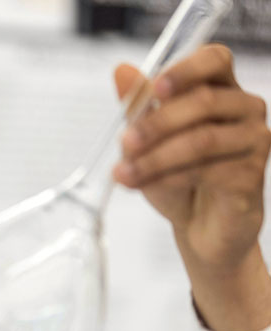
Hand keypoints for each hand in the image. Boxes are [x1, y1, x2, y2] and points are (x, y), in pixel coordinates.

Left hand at [113, 45, 270, 330]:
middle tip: (124, 143)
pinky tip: (148, 186)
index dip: (186, 69)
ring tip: (124, 174)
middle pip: (204, 101)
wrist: (196, 226)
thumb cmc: (176, 176)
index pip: (215, 59)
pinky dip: (170, 179)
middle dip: (157, 123)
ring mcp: (254, 141)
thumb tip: (122, 70)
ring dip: (156, 157)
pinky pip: (208, 171)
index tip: (155, 88)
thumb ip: (138, 106)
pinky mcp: (252, 175)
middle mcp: (245, 109)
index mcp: (220, 89)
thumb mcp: (148, 141)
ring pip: (202, 139)